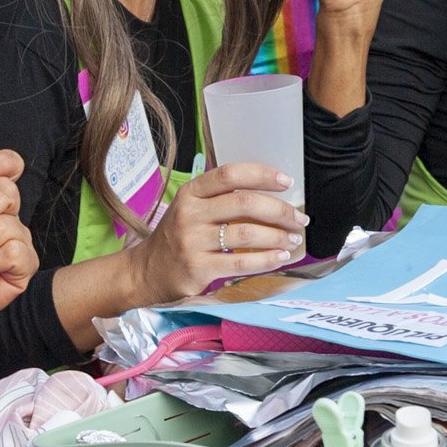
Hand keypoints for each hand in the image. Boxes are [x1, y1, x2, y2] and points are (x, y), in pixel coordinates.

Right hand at [131, 164, 305, 301]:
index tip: (287, 181)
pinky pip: (242, 262)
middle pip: (244, 203)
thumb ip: (222, 200)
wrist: (147, 272)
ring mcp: (192, 241)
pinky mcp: (198, 268)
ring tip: (293, 239)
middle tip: (299, 218)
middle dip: (280, 210)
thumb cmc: (178, 238)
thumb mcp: (191, 209)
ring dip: (277, 236)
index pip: (230, 174)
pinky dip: (267, 260)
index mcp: (191, 193)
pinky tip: (280, 257)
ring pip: (246, 233)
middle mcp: (189, 214)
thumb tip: (271, 197)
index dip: (262, 174)